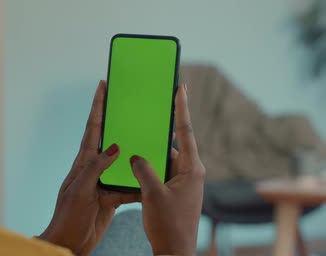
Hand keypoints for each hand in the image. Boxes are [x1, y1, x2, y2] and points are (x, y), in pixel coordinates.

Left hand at [39, 80, 138, 254]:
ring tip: (150, 136)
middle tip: (130, 102)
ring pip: (122, 162)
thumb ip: (96, 168)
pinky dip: (140, 183)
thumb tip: (114, 147)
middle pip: (108, 138)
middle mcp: (93, 168)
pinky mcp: (111, 198)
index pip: (92, 128)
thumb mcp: (81, 190)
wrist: (69, 242)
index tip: (103, 84)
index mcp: (82, 161)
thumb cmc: (68, 216)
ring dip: (134, 151)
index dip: (97, 105)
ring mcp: (102, 182)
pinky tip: (152, 178)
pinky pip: (128, 186)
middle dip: (117, 120)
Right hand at [131, 83, 204, 255]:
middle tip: (150, 110)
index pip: (185, 131)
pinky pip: (159, 171)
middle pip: (172, 143)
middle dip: (159, 130)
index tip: (180, 87)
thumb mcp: (152, 193)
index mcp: (192, 168)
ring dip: (149, 153)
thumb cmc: (168, 225)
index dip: (181, 107)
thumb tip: (136, 156)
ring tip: (135, 140)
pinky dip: (147, 168)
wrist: (174, 251)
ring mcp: (182, 181)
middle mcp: (189, 171)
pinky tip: (133, 165)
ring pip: (163, 158)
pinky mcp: (173, 190)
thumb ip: (143, 169)